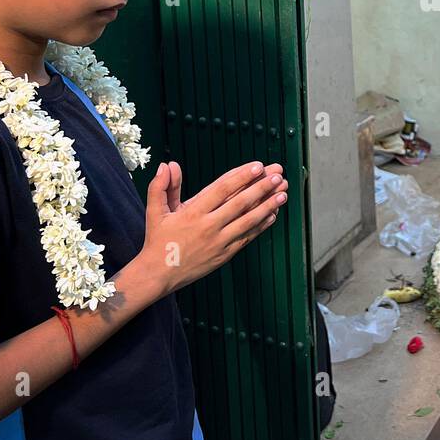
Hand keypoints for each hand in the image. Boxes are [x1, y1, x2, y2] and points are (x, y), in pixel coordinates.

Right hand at [139, 160, 288, 296]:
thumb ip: (161, 187)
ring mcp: (219, 242)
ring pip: (248, 220)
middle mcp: (208, 226)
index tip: (258, 166)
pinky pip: (247, 237)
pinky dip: (262, 225)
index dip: (241, 176)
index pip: (222, 189)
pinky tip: (273, 214)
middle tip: (278, 174)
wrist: (159, 274)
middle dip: (262, 187)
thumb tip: (168, 165)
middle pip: (240, 203)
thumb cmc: (158, 239)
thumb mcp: (156, 211)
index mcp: (193, 212)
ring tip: (283, 192)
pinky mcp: (225, 254)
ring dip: (268, 205)